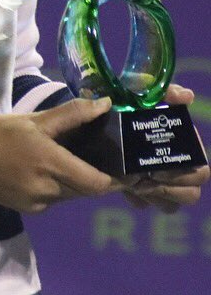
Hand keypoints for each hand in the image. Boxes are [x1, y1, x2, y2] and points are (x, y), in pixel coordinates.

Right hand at [0, 98, 122, 213]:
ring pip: (71, 194)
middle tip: (95, 158)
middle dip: (93, 176)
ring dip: (74, 180)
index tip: (126, 169)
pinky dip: (56, 187)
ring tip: (65, 160)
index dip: (115, 179)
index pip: (97, 183)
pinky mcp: (30, 209)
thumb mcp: (32, 120)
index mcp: (51, 163)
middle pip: (86, 189)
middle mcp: (49, 189)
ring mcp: (39, 202)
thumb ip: (70, 114)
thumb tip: (104, 104)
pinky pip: (54, 199)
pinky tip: (42, 171)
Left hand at [122, 84, 209, 211]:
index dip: (184, 174)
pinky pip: (149, 205)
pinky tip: (125, 190)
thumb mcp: (141, 90)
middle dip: (170, 189)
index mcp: (183, 144)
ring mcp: (160, 178)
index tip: (156, 170)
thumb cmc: (125, 100)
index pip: (200, 168)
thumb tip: (187, 96)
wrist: (94, 114)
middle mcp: (177, 163)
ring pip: (174, 203)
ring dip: (157, 197)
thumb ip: (165, 90)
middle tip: (144, 180)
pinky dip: (139, 199)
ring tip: (135, 186)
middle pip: (192, 192)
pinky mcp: (142, 187)